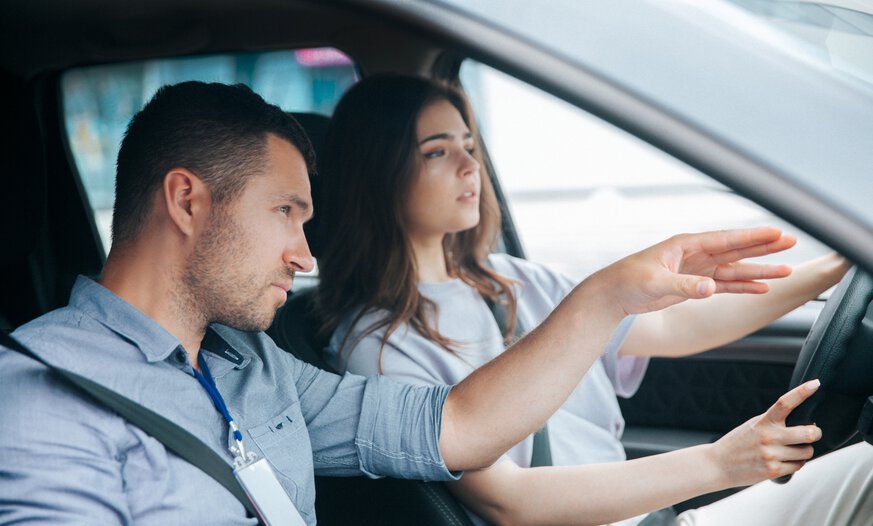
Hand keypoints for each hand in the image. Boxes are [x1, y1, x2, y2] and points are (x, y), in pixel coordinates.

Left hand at [599, 227, 795, 314]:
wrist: (612, 294)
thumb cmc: (627, 280)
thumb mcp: (655, 282)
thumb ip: (684, 285)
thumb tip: (711, 288)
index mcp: (685, 245)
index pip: (725, 239)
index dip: (751, 237)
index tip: (776, 233)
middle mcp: (694, 255)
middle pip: (735, 250)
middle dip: (763, 247)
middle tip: (791, 243)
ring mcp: (695, 270)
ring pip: (733, 268)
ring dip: (758, 270)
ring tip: (785, 271)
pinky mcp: (693, 285)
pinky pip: (724, 285)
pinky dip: (742, 286)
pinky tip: (761, 288)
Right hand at [710, 379, 821, 486]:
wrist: (718, 464)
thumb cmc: (738, 444)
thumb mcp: (753, 426)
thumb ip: (774, 424)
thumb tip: (804, 425)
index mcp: (763, 422)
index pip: (785, 403)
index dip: (801, 392)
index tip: (814, 384)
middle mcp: (768, 436)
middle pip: (808, 433)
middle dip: (815, 433)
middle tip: (814, 433)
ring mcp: (771, 454)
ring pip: (807, 452)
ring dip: (804, 451)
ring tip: (792, 450)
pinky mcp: (773, 470)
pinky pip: (798, 466)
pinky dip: (796, 463)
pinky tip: (784, 461)